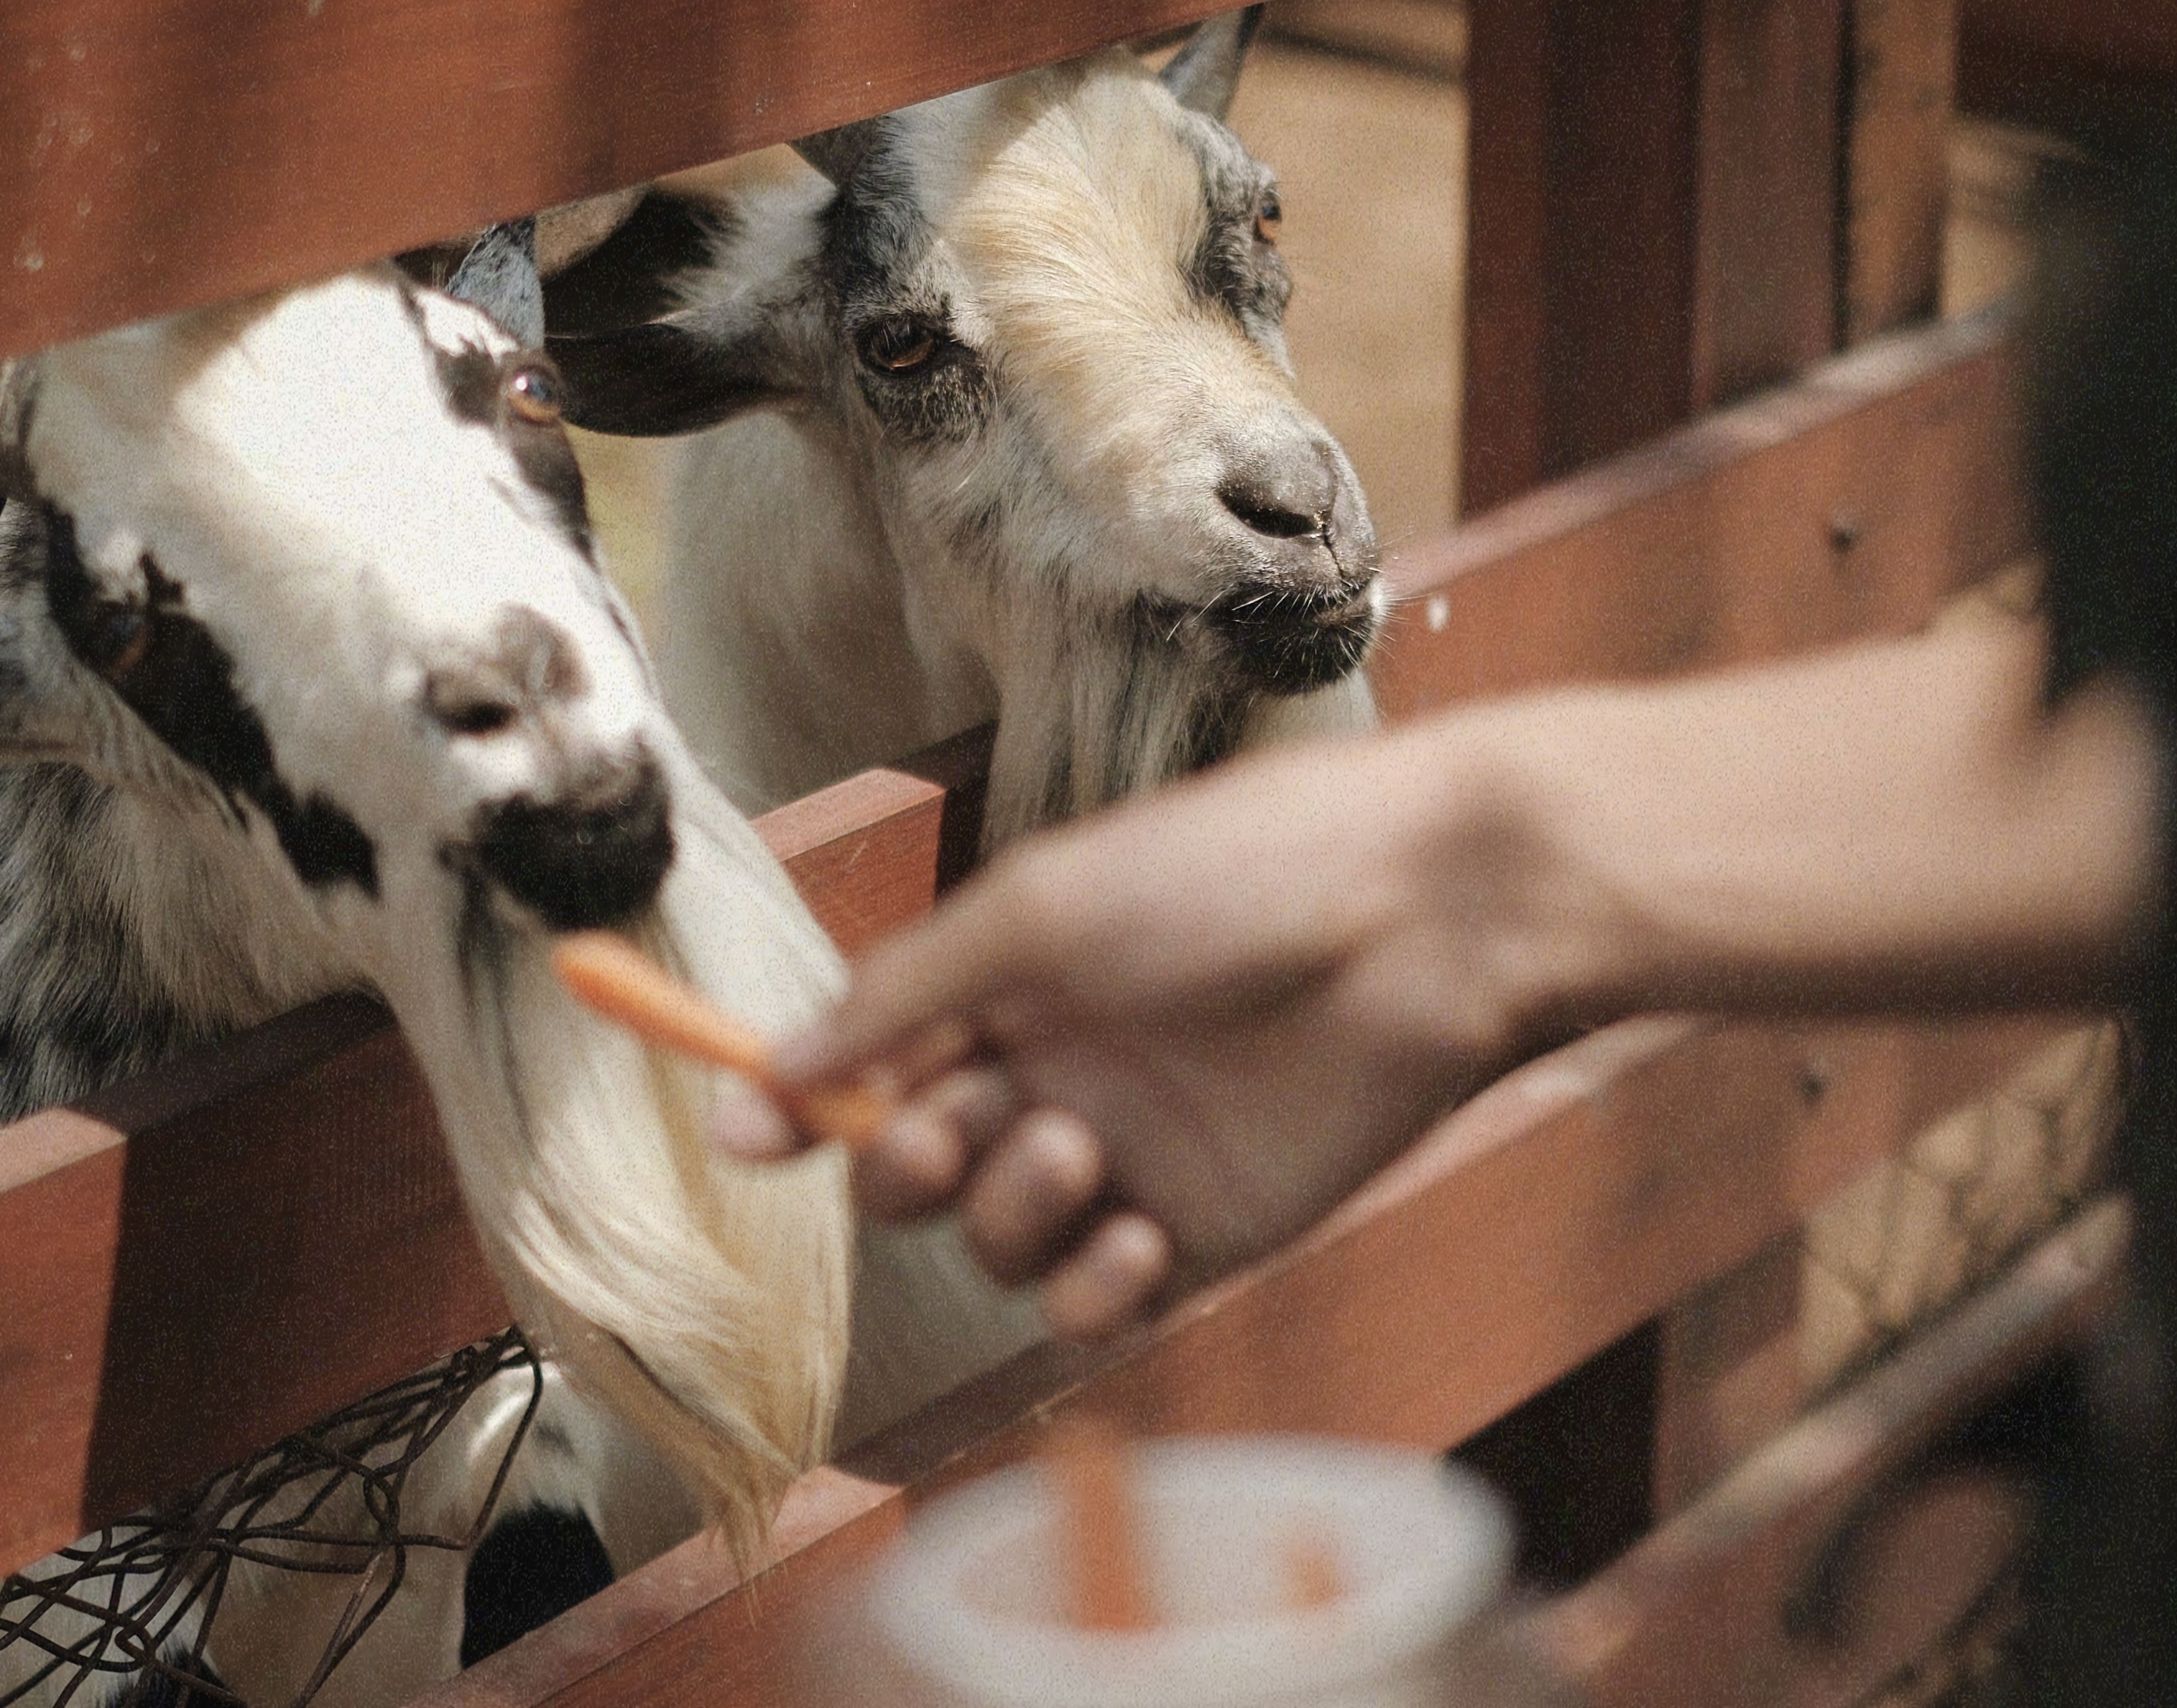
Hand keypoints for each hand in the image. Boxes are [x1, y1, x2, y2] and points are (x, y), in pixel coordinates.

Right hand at [715, 711, 1625, 1339]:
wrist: (1429, 920)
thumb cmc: (1236, 873)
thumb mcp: (1038, 908)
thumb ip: (899, 997)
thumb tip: (770, 1067)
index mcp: (1010, 980)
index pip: (870, 1059)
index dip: (800, 1103)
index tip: (748, 1137)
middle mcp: (1058, 1069)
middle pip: (913, 1169)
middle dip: (906, 1166)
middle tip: (953, 1132)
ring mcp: (1131, 1156)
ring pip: (998, 1242)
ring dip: (1009, 1214)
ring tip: (1082, 1151)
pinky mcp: (1207, 1230)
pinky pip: (1095, 1303)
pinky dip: (1091, 1289)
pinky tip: (1139, 1235)